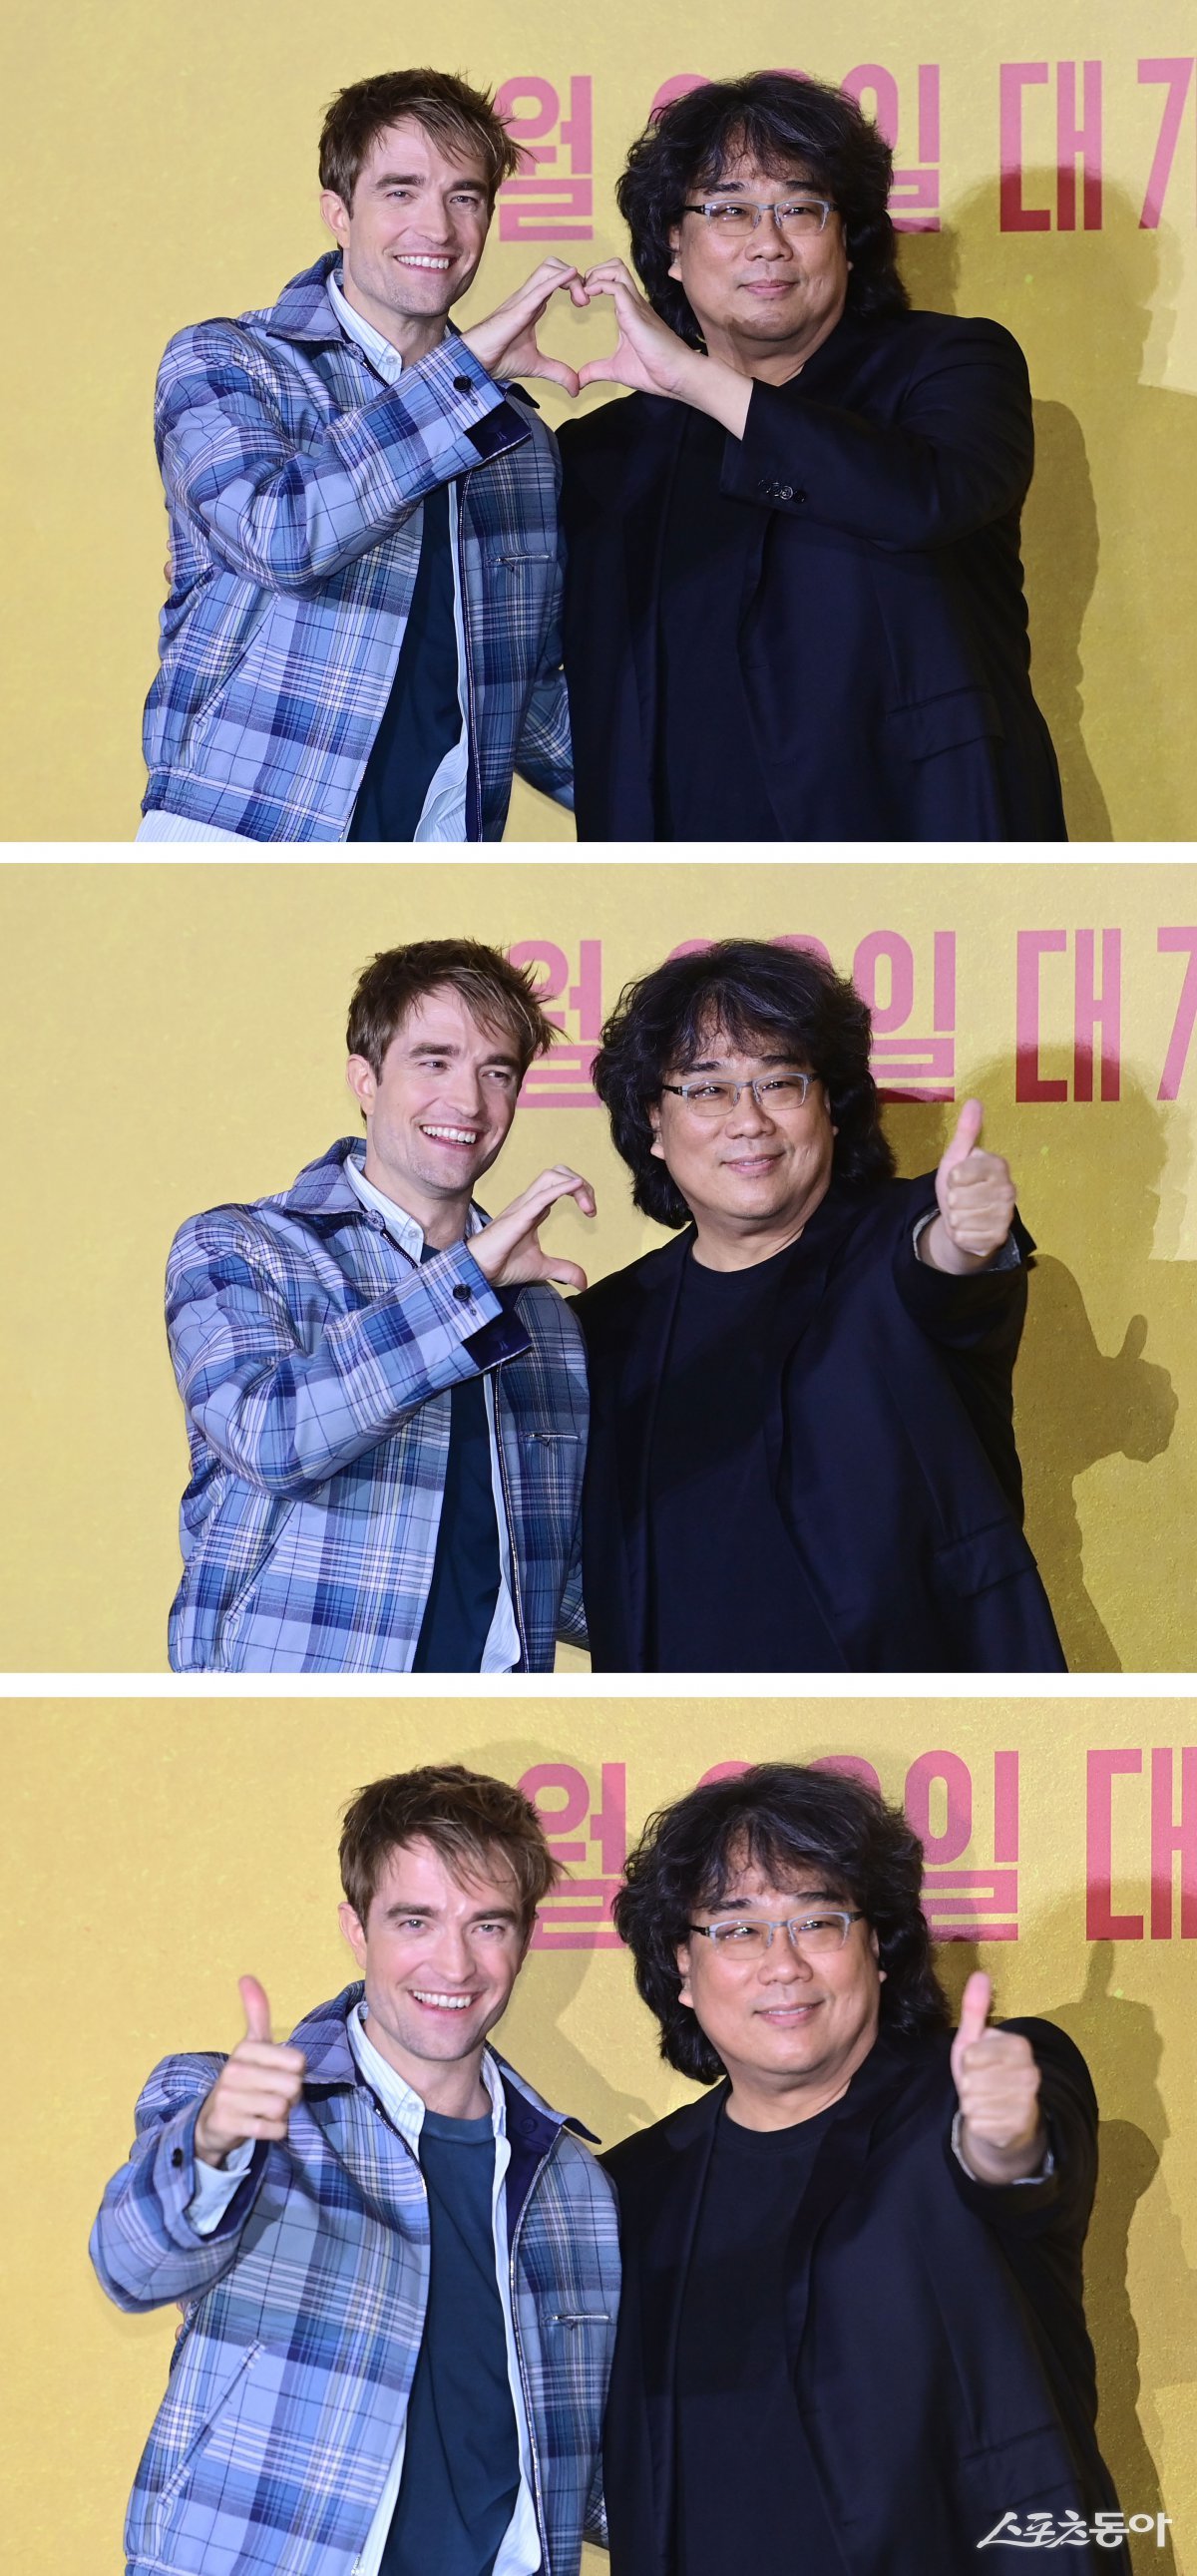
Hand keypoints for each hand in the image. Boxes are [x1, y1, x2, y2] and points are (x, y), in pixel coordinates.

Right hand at [193, 1977, 306, 2167]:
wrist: (213, 2120)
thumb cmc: (242, 2079)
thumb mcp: (251, 2045)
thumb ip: (256, 2012)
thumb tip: (246, 1976)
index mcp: (245, 2048)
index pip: (298, 2062)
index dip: (295, 2073)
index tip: (277, 2075)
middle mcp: (234, 2070)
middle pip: (293, 2087)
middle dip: (290, 2096)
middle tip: (271, 2096)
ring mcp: (228, 2098)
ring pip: (283, 2109)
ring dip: (282, 2115)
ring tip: (265, 2110)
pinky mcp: (228, 2123)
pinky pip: (273, 2130)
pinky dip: (275, 2131)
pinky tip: (261, 2125)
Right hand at [459, 258, 588, 394]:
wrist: (477, 362)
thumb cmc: (498, 358)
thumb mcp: (537, 366)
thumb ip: (558, 373)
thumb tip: (575, 388)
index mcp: (533, 305)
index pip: (556, 280)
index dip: (573, 285)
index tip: (583, 304)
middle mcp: (528, 297)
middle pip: (553, 266)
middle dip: (575, 277)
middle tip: (584, 301)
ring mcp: (522, 299)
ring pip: (548, 268)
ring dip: (569, 278)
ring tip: (581, 299)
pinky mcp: (518, 309)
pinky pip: (540, 287)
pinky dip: (558, 279)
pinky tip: (571, 276)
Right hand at [471, 1166, 595, 1291]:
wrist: (479, 1272)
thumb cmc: (501, 1264)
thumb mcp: (542, 1268)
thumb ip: (564, 1271)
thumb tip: (583, 1283)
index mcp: (534, 1209)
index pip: (560, 1185)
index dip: (580, 1192)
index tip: (591, 1213)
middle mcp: (529, 1203)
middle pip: (557, 1173)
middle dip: (581, 1184)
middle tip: (591, 1208)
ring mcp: (522, 1207)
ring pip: (550, 1177)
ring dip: (575, 1185)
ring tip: (587, 1205)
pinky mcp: (518, 1217)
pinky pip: (541, 1197)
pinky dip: (561, 1189)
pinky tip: (577, 1188)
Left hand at [578, 262, 751, 434]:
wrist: (678, 377)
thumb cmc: (654, 371)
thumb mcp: (616, 370)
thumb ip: (596, 371)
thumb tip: (579, 381)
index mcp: (630, 312)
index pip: (613, 280)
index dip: (594, 282)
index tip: (581, 299)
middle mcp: (634, 303)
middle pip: (615, 266)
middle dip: (594, 271)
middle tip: (581, 292)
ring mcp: (636, 306)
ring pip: (616, 269)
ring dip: (596, 274)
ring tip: (585, 293)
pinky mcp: (636, 313)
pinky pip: (616, 286)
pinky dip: (599, 285)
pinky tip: (589, 298)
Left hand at [921, 1100, 1016, 1272]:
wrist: (967, 1222)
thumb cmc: (961, 1187)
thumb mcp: (957, 1158)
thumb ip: (966, 1132)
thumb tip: (974, 1101)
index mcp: (998, 1165)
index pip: (959, 1174)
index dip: (951, 1179)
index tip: (958, 1179)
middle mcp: (1008, 1189)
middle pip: (958, 1198)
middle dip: (952, 1201)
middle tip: (961, 1200)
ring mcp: (1006, 1215)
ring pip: (961, 1219)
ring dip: (956, 1219)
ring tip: (965, 1214)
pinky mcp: (999, 1237)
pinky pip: (965, 1237)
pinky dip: (960, 1235)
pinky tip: (969, 1229)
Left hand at [951, 1971, 1044, 2179]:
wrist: (1006, 2121)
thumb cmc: (985, 2074)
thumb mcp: (975, 2040)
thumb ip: (975, 2009)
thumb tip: (980, 1974)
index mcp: (1020, 2046)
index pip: (972, 2054)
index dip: (968, 2061)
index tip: (979, 2063)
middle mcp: (1030, 2073)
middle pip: (971, 2078)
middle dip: (968, 2084)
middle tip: (981, 2085)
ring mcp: (1026, 2102)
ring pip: (973, 2101)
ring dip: (971, 2103)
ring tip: (985, 2101)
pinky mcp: (1018, 2127)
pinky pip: (978, 2122)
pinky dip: (976, 2122)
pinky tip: (990, 2118)